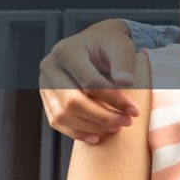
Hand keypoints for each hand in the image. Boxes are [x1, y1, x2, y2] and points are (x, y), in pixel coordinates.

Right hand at [39, 19, 140, 143]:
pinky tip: (97, 137)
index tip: (134, 111)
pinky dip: (76, 132)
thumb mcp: (121, 46)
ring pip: (62, 115)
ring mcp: (44, 84)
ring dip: (90, 127)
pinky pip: (56, 121)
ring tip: (116, 127)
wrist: (95, 42)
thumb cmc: (110, 44)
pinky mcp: (46, 97)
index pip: (89, 83)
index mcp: (66, 51)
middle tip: (126, 122)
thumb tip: (126, 83)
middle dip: (102, 117)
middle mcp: (50, 67)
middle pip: (72, 102)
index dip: (113, 100)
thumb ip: (123, 63)